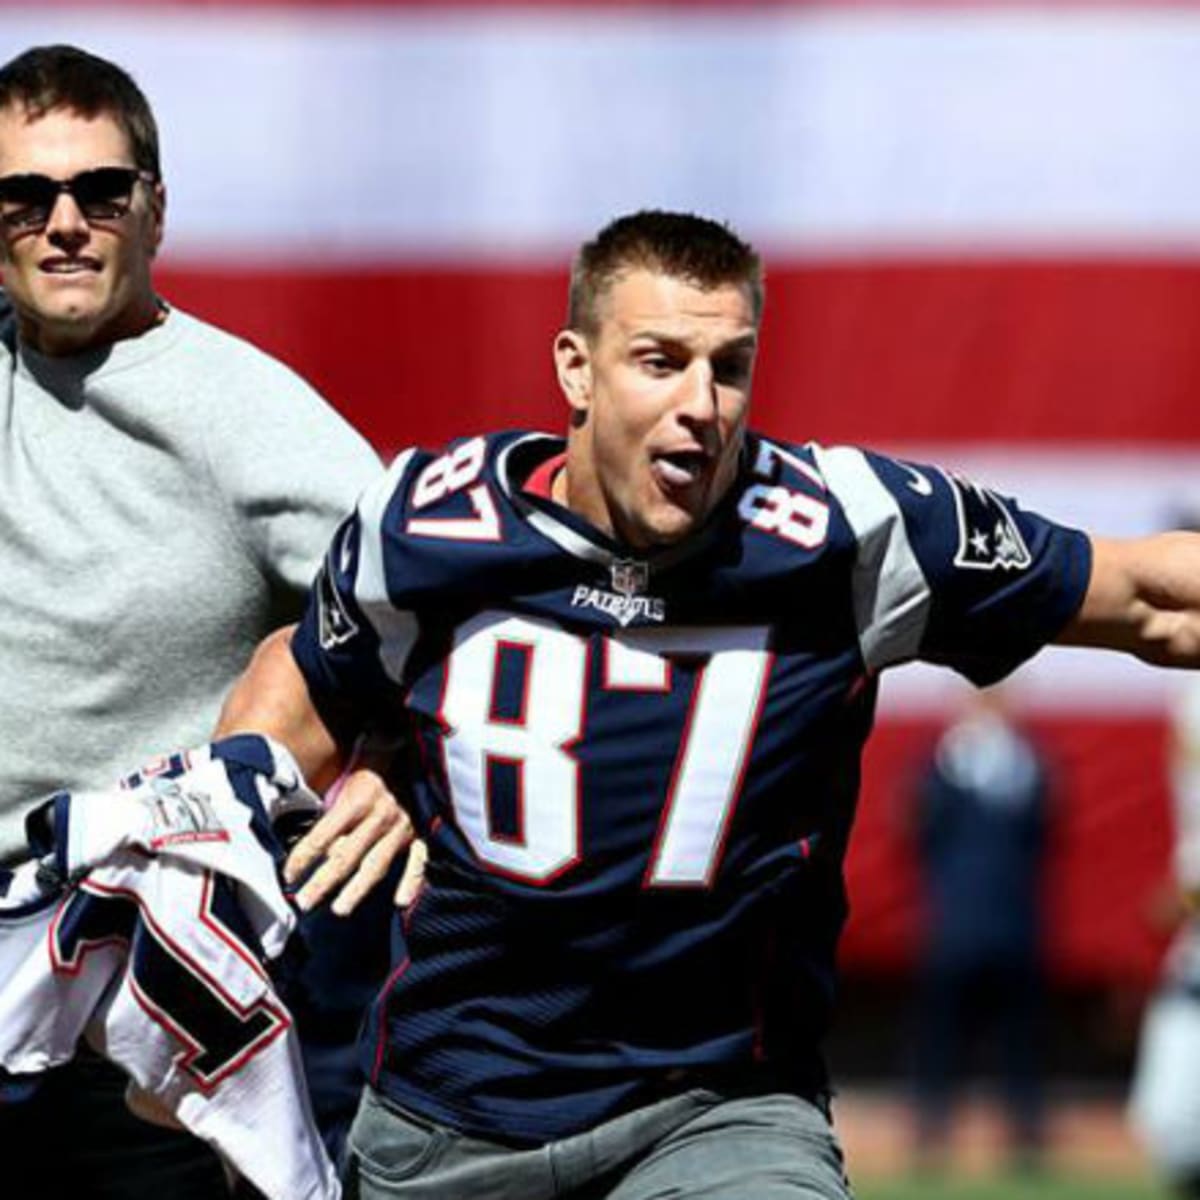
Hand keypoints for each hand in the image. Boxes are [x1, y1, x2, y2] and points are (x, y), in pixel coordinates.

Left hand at [283, 761, 421, 914]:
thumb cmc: (365, 774)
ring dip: (357, 890)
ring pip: (376, 863)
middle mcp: (381, 813)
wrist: (408, 759)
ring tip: (338, 910)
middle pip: (347, 854)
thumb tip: (291, 840)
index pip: (323, 835)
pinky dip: (411, 881)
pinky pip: (417, 861)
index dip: (303, 857)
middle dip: (323, 881)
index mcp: (357, 798)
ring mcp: (402, 827)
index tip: (287, 877)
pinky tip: (400, 901)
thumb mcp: (342, 781)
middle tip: (303, 903)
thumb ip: (323, 809)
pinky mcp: (418, 835)